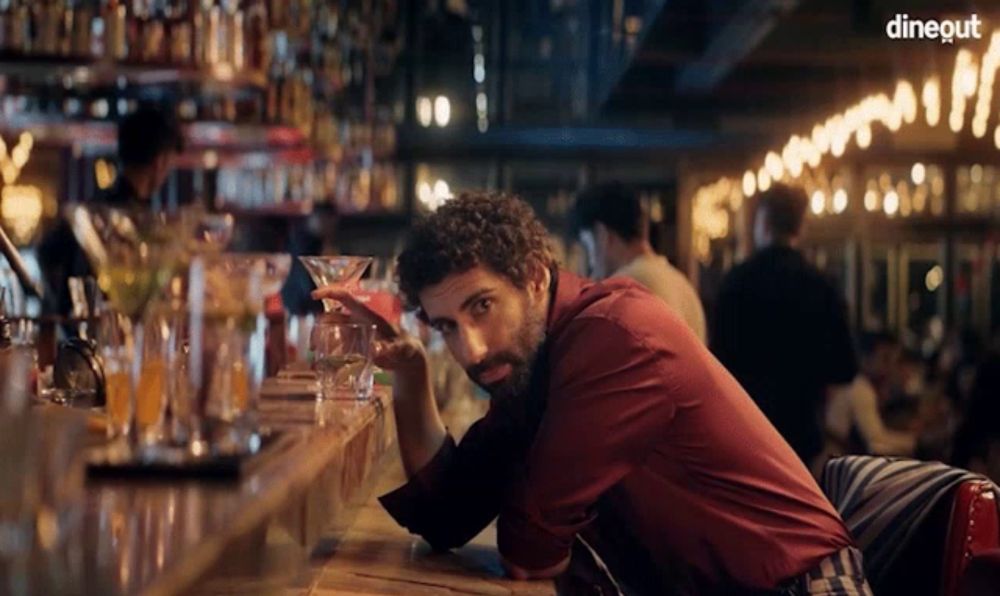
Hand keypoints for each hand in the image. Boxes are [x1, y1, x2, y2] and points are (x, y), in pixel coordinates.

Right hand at [310, 286, 425, 373]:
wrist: (406, 358)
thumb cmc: (406, 348)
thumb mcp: (402, 348)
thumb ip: (392, 349)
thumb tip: (377, 351)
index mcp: (368, 315)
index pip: (346, 298)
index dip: (330, 293)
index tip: (314, 295)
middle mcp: (357, 320)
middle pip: (331, 317)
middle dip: (318, 327)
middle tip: (313, 346)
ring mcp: (353, 332)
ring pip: (329, 329)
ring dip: (319, 338)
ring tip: (314, 353)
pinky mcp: (352, 344)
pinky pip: (335, 344)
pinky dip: (326, 350)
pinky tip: (320, 362)